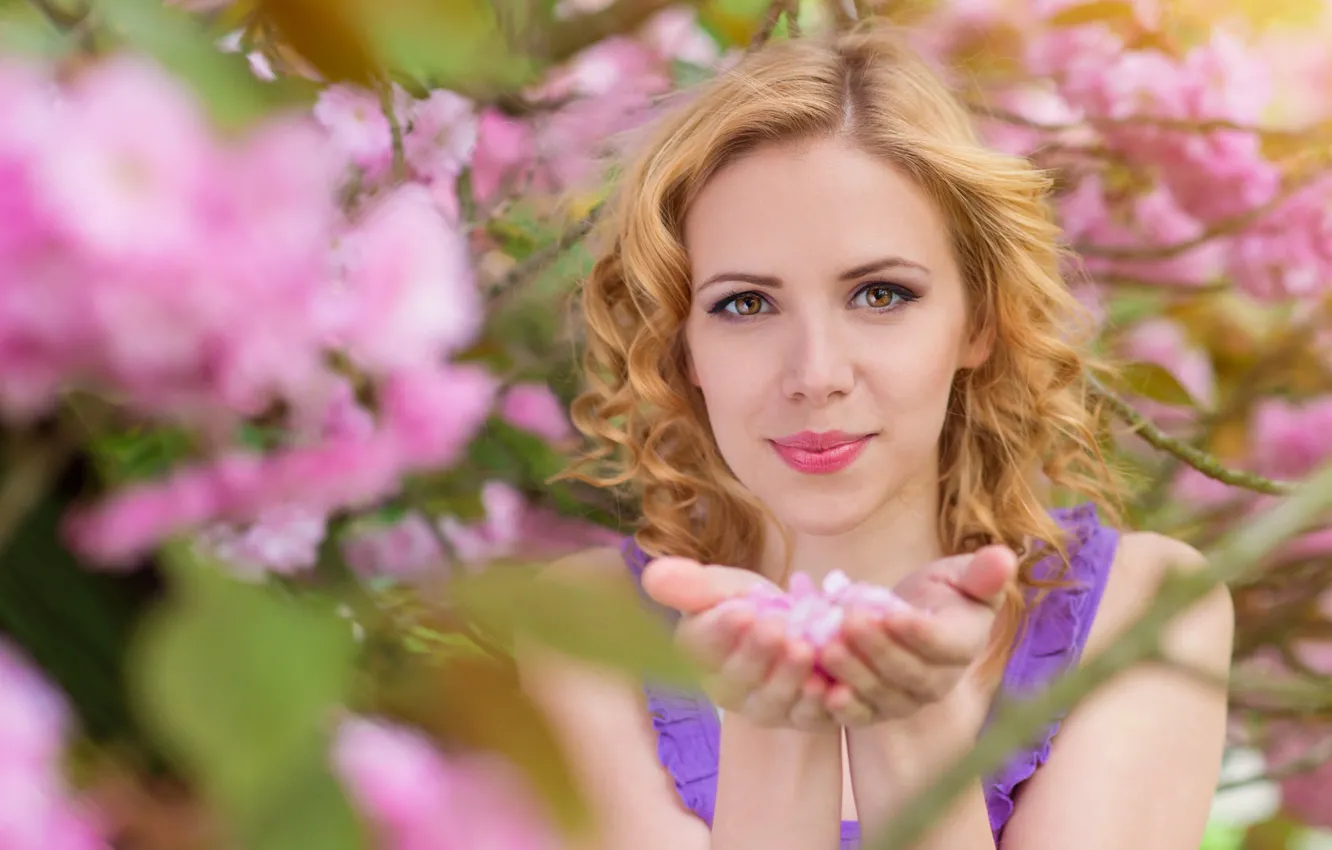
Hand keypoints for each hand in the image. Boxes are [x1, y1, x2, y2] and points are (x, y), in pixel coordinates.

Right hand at [642, 557, 873, 729]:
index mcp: (697, 654)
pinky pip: (808, 718)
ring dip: (788, 678)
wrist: (795, 624)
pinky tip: (832, 684)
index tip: (741, 611)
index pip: (704, 645)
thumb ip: (690, 583)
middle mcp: (725, 690)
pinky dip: (820, 705)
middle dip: (758, 653)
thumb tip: (652, 576)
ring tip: (805, 649)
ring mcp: (763, 708)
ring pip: (772, 702)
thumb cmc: (749, 603)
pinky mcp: (800, 718)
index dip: (722, 630)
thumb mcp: (721, 585)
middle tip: (777, 628)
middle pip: (738, 678)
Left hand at [817, 545, 1016, 724]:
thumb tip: (1005, 556)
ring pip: (880, 694)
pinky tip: (816, 688)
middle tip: (849, 623)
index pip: (942, 644)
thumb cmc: (940, 594)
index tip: (891, 613)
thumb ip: (981, 573)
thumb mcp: (960, 576)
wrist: (911, 618)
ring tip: (825, 648)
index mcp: (962, 645)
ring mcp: (906, 700)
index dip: (918, 632)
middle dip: (877, 649)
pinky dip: (839, 707)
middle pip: (907, 673)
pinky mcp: (876, 710)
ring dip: (852, 674)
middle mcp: (937, 681)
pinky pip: (859, 714)